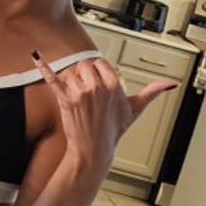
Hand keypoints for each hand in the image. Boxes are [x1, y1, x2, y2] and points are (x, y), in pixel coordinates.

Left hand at [33, 51, 176, 162]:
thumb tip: (169, 84)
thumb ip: (152, 92)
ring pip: (71, 71)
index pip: (101, 64)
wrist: (93, 148)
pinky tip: (37, 57)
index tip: (98, 83)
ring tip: (76, 96)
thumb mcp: (135, 109)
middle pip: (84, 65)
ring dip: (70, 80)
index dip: (98, 72)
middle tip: (86, 92)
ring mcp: (79, 92)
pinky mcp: (64, 99)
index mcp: (113, 84)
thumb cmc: (112, 130)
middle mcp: (96, 86)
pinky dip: (44, 67)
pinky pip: (52, 78)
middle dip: (84, 75)